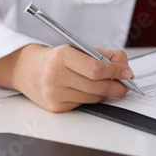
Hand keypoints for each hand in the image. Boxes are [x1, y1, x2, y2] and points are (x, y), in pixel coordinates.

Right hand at [0, 44, 132, 111]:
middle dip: (117, 86)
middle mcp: (55, 75)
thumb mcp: (79, 48)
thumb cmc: (56, 58)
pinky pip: (84, 105)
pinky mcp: (55, 107)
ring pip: (93, 98)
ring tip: (106, 84)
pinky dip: (91, 98)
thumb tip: (126, 68)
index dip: (116, 72)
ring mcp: (54, 94)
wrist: (27, 69)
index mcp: (62, 56)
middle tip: (125, 84)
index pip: (96, 69)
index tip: (127, 73)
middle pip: (97, 86)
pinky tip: (87, 90)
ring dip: (105, 93)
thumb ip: (105, 55)